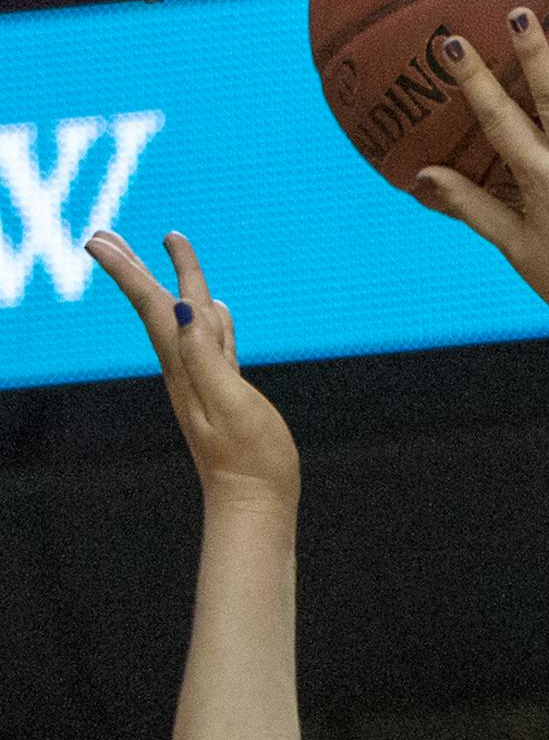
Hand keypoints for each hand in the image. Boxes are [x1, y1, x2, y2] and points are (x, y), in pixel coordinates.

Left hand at [86, 231, 298, 511]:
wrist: (256, 505)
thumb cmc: (250, 461)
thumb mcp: (231, 405)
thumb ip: (208, 357)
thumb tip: (186, 309)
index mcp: (187, 367)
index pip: (153, 307)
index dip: (128, 271)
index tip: (100, 239)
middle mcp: (189, 371)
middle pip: (157, 309)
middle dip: (133, 270)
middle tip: (104, 235)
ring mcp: (207, 383)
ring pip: (186, 322)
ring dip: (170, 287)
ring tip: (163, 258)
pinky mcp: (227, 394)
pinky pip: (214, 344)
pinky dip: (209, 320)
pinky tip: (213, 310)